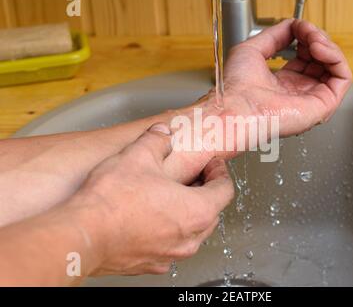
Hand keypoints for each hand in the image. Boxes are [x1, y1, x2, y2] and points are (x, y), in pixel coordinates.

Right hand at [65, 123, 233, 275]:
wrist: (82, 235)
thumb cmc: (113, 201)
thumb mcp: (138, 155)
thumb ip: (156, 140)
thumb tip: (161, 134)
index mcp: (197, 210)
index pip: (225, 189)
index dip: (219, 171)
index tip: (212, 164)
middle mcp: (189, 238)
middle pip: (211, 212)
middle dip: (205, 191)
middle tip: (193, 177)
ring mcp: (170, 255)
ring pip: (191, 232)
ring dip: (186, 212)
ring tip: (168, 196)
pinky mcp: (150, 264)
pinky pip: (169, 246)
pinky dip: (166, 231)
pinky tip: (148, 218)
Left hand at [221, 19, 351, 135]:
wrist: (239, 106)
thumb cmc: (238, 88)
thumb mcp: (252, 49)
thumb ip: (274, 35)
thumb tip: (292, 26)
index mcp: (282, 83)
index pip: (306, 57)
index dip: (305, 37)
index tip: (297, 27)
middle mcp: (299, 92)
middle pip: (322, 60)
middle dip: (317, 38)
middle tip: (306, 31)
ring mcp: (312, 98)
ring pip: (335, 67)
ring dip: (327, 45)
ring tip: (313, 39)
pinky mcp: (324, 104)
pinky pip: (343, 77)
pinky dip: (336, 57)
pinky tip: (319, 49)